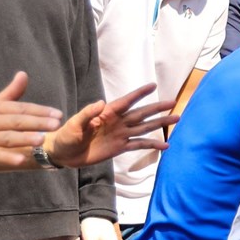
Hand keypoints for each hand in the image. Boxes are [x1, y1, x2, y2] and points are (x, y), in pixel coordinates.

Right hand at [0, 73, 65, 171]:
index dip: (39, 111)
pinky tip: (21, 160)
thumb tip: (24, 75)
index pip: (19, 108)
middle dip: (37, 122)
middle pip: (15, 121)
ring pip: (6, 138)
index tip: (58, 114)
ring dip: (24, 138)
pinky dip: (7, 157)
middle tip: (56, 125)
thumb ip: (9, 94)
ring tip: (42, 140)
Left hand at [46, 82, 176, 167]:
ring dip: (159, 124)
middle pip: (141, 114)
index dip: (139, 94)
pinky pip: (139, 145)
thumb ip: (87, 113)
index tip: (153, 85)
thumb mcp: (74, 124)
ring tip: (175, 118)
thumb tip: (101, 103)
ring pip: (144, 128)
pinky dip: (152, 145)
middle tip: (173, 103)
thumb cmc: (66, 135)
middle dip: (157, 108)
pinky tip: (165, 146)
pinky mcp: (120, 148)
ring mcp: (120, 135)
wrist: (64, 154)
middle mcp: (117, 122)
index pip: (126, 101)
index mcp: (106, 113)